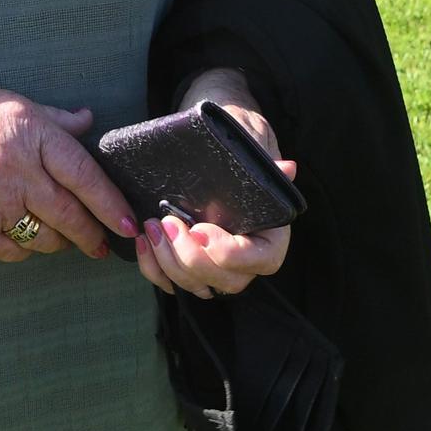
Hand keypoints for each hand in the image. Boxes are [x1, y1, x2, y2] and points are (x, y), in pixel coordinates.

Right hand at [0, 82, 137, 263]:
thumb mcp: (3, 101)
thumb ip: (50, 118)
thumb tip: (87, 120)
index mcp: (29, 134)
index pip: (84, 175)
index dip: (111, 203)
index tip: (128, 222)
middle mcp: (16, 172)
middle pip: (70, 215)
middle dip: (93, 235)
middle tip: (105, 245)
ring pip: (44, 237)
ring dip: (60, 242)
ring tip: (65, 239)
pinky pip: (10, 250)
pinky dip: (23, 249)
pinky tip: (25, 241)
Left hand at [134, 69, 294, 297]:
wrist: (216, 145)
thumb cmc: (239, 147)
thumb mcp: (254, 148)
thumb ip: (266, 162)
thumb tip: (287, 169)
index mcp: (270, 237)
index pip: (258, 260)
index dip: (227, 253)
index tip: (201, 229)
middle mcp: (246, 260)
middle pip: (224, 281)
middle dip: (190, 258)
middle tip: (166, 223)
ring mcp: (217, 267)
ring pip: (196, 285)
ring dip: (168, 263)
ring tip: (150, 227)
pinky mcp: (189, 266)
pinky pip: (171, 282)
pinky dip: (154, 268)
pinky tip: (143, 241)